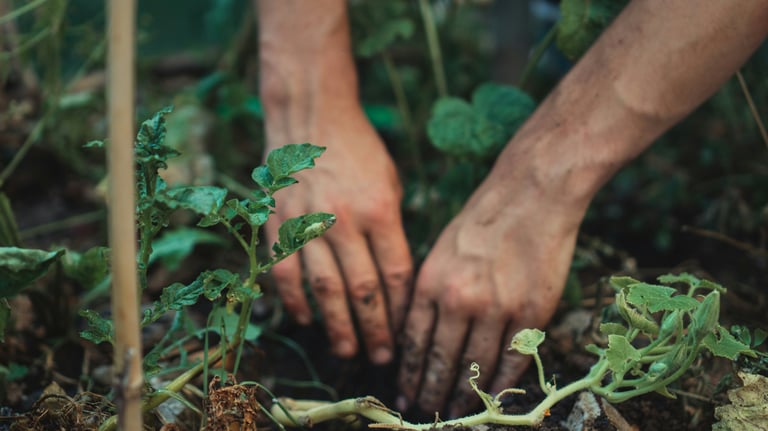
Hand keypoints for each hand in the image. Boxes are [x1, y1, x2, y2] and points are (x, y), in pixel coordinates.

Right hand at [264, 106, 412, 364]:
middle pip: (363, 290)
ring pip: (324, 289)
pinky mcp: (279, 223)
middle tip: (381, 359)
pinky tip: (307, 321)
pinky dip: (296, 301)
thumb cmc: (359, 151)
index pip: (395, 274)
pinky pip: (286, 272)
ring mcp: (308, 223)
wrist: (311, 117)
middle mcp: (344, 220)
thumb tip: (396, 281)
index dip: (401, 310)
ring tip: (348, 351)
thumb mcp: (390, 183)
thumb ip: (392, 230)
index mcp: (380, 210)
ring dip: (336, 326)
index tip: (407, 334)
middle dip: (375, 330)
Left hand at [397, 169, 582, 416]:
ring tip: (455, 412)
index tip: (405, 393)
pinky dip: (501, 384)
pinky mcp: (531, 312)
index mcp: (431, 282)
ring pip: (476, 367)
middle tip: (425, 411)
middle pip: (441, 361)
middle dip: (431, 392)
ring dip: (464, 395)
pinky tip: (492, 398)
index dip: (409, 374)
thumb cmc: (482, 219)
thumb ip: (428, 292)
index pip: (414, 342)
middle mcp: (459, 300)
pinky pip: (512, 360)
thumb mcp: (440, 250)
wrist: (531, 194)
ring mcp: (497, 308)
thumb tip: (417, 335)